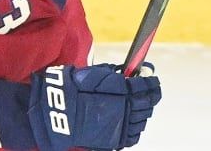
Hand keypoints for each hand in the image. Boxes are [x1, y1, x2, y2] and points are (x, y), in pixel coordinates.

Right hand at [28, 63, 161, 150]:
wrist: (59, 111)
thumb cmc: (73, 88)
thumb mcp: (95, 73)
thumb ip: (114, 73)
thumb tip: (128, 71)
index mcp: (124, 91)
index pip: (148, 86)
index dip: (152, 82)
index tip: (152, 79)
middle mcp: (128, 109)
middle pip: (148, 104)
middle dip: (149, 97)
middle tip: (146, 92)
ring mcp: (123, 126)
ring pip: (142, 121)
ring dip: (141, 113)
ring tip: (134, 107)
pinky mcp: (116, 140)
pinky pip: (134, 136)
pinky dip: (134, 128)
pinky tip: (128, 122)